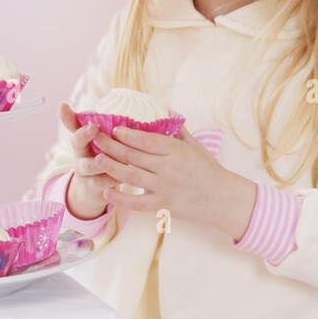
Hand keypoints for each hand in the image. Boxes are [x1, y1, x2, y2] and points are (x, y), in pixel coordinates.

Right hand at [59, 102, 113, 220]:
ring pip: (89, 166)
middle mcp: (79, 155)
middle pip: (77, 144)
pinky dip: (112, 179)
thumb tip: (91, 103)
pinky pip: (103, 184)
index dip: (68, 117)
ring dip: (98, 161)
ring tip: (104, 156)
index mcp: (81, 141)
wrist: (93, 192)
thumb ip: (97, 124)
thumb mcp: (96, 142)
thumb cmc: (99, 158)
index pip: (73, 125)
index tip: (64, 105)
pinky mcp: (93, 190)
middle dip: (84, 135)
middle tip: (93, 127)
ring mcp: (85, 173)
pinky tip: (125, 175)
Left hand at [91, 122, 256, 235]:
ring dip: (111, 167)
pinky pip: (137, 203)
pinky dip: (121, 199)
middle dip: (112, 146)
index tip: (114, 128)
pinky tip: (106, 192)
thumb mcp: (195, 146)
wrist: (221, 198)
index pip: (146, 140)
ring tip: (96, 159)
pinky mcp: (162, 205)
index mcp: (176, 151)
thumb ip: (176, 131)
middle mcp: (168, 168)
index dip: (128, 134)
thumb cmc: (208, 169)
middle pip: (133, 156)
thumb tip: (161, 113)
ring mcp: (164, 188)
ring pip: (131, 176)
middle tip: (95, 138)